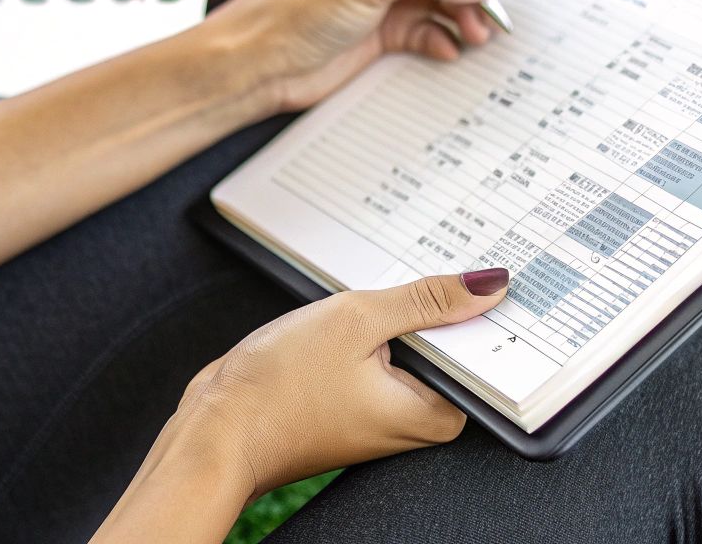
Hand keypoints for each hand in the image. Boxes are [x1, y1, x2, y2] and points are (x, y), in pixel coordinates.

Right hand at [173, 267, 511, 502]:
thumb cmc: (278, 390)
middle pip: (449, 351)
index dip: (484, 311)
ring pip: (412, 350)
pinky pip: (380, 359)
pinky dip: (373, 333)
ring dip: (400, 318)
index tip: (484, 272)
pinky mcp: (353, 406)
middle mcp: (412, 423)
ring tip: (375, 299)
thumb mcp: (357, 322)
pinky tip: (351, 318)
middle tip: (420, 273)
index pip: (486, 358)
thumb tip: (485, 285)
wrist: (215, 429)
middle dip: (437, 310)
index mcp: (432, 414)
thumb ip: (425, 300)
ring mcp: (381, 416)